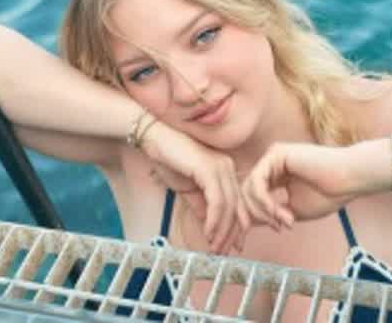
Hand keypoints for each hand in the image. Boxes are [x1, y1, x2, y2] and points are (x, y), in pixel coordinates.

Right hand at [141, 122, 250, 254]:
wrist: (153, 139)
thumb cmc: (168, 159)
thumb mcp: (188, 189)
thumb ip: (201, 207)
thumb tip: (211, 228)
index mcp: (224, 170)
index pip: (237, 203)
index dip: (235, 227)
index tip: (231, 246)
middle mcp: (227, 167)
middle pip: (237, 207)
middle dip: (230, 234)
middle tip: (221, 252)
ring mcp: (220, 166)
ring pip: (229, 207)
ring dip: (222, 231)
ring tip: (214, 247)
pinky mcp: (209, 169)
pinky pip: (218, 201)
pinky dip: (215, 221)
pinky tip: (209, 233)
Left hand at [242, 142, 357, 227]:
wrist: (349, 180)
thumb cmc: (327, 195)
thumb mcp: (292, 210)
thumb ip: (270, 214)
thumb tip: (247, 223)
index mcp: (275, 175)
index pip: (251, 196)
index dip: (250, 218)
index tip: (258, 237)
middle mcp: (270, 163)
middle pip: (245, 192)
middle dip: (254, 215)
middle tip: (277, 228)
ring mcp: (272, 156)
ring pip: (249, 188)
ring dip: (264, 210)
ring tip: (285, 220)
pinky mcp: (275, 153)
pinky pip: (258, 181)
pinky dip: (265, 201)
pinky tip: (280, 211)